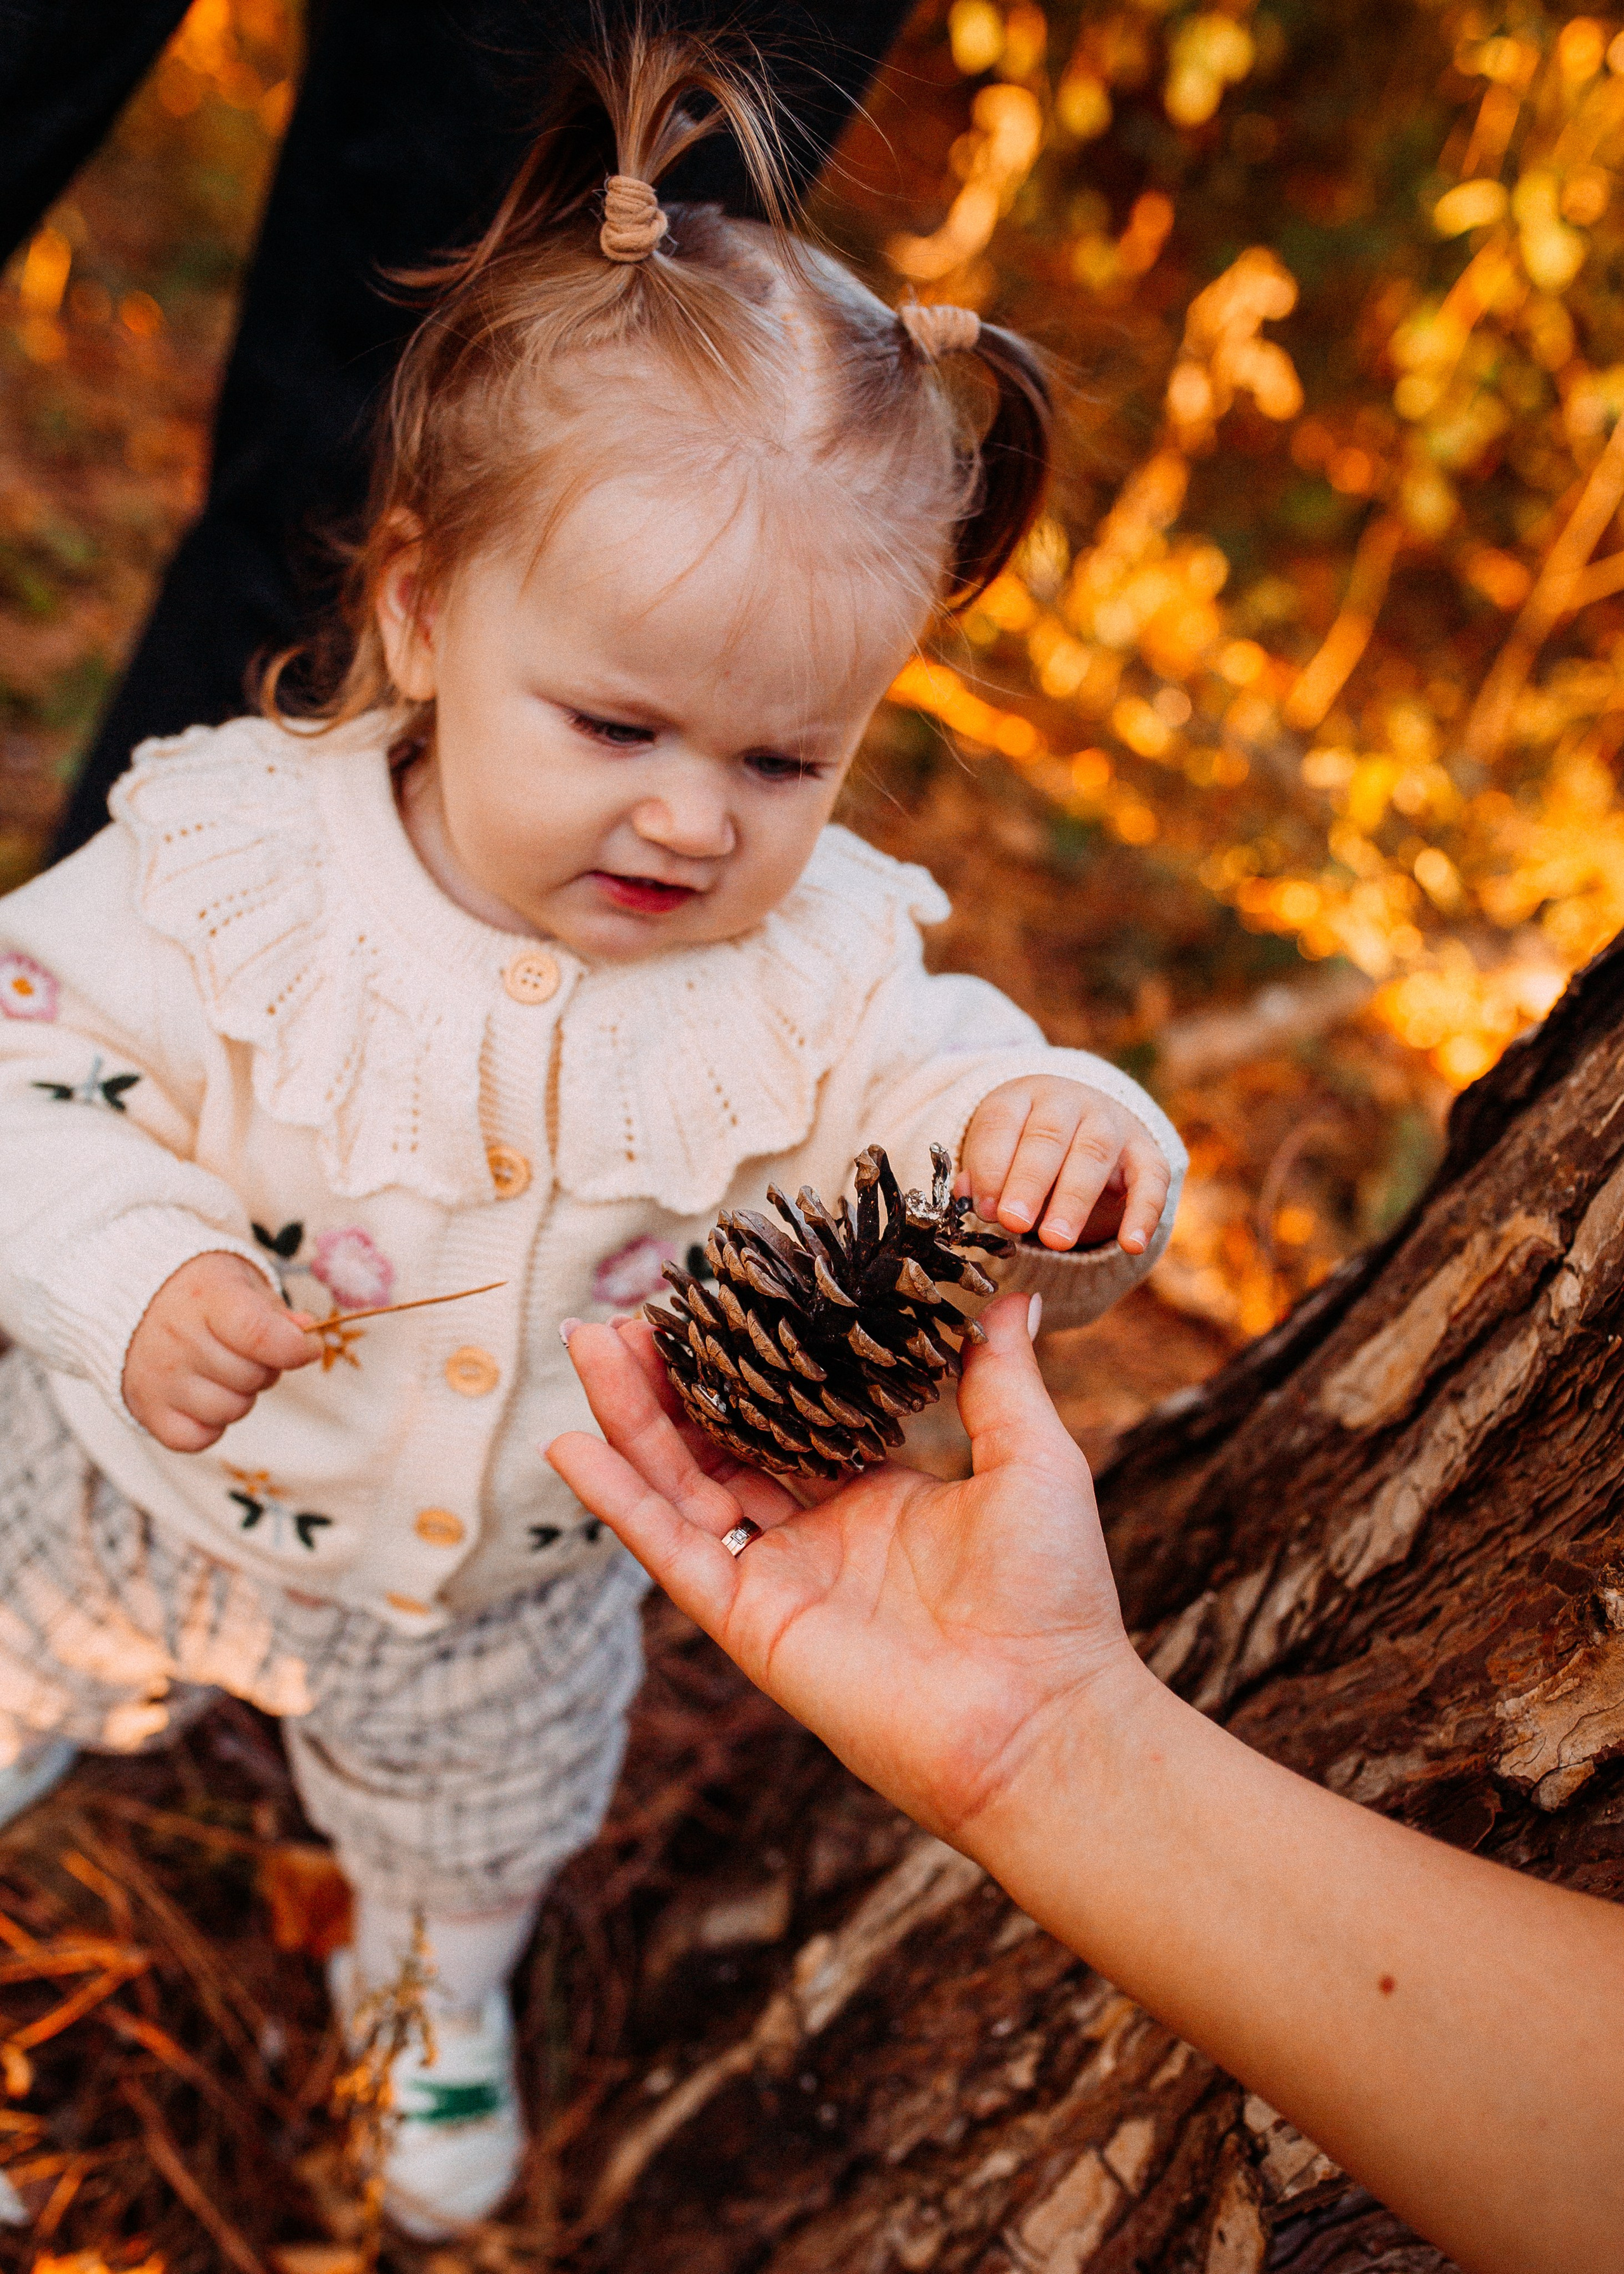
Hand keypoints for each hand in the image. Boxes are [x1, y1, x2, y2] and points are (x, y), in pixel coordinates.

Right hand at [122, 1252, 316, 1451]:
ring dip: (240, 1396)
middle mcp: (178, 1339)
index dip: (294, 1347)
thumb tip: (306, 1334)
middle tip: (247, 1351)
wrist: (125, 1296)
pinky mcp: (145, 1409)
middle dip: (265, 1367)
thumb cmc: (196, 1290)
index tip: (307, 1346)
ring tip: (222, 1370)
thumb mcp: (240, 1280)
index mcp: (207, 1299)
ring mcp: (159, 1378)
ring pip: (231, 1411)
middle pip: (252, 1377)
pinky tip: (204, 1395)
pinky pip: (198, 1438)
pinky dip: (210, 1424)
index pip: (260, 1334)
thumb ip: (276, 1311)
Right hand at [546, 1295, 1141, 1845]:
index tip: (716, 1296)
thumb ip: (1000, 1377)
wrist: (1041, 1716)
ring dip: (630, 1418)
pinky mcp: (748, 1620)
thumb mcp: (1032, 1458)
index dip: (748, 1359)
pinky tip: (570, 1447)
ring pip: (681, 1483)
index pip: (789, 1414)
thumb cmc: (1052, 1595)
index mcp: (875, 1495)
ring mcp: (776, 1577)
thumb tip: (1010, 1293)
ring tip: (587, 1344)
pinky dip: (618, 1501)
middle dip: (669, 1379)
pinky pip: (670, 1551)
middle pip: (718, 1441)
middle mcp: (815, 1534)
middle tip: (625, 1314)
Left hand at [961, 1077, 1170, 1254]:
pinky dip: (1144, 1212)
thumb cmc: (1026, 1148)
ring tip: (1055, 1241)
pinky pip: (1151, 1178)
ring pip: (1093, 1153)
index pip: (1001, 1122)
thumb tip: (967, 1197)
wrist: (1085, 1123)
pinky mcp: (1145, 1151)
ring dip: (1073, 1199)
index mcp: (1021, 1097)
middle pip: (1048, 1136)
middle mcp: (1067, 1102)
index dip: (990, 1166)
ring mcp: (1111, 1122)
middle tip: (1015, 1223)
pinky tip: (1131, 1245)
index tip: (984, 1208)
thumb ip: (981, 1177)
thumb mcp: (997, 1153)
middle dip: (1029, 1182)